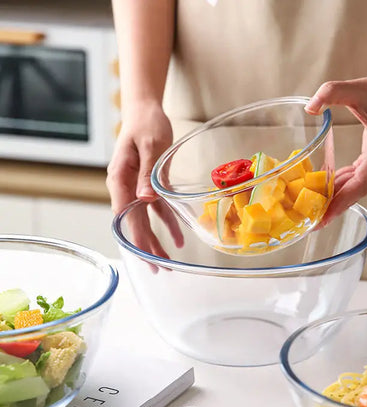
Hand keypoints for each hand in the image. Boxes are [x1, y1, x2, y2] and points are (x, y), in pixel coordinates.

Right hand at [107, 101, 183, 252]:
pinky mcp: (148, 185)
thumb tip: (145, 200)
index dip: (136, 238)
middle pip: (135, 223)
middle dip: (147, 247)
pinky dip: (167, 223)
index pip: (125, 216)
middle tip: (159, 268)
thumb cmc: (145, 124)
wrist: (146, 111)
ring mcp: (136, 188)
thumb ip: (146, 174)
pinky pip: (158, 209)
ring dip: (157, 240)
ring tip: (168, 260)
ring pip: (146, 221)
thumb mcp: (150, 147)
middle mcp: (125, 187)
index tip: (145, 256)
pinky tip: (179, 237)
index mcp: (120, 179)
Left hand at [305, 72, 366, 224]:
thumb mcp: (357, 87)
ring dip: (335, 198)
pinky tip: (321, 191)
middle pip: (356, 191)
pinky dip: (339, 186)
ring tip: (312, 212)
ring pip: (355, 187)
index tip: (326, 216)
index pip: (361, 183)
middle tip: (312, 224)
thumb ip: (332, 92)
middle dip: (334, 207)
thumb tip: (310, 107)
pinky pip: (355, 179)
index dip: (343, 201)